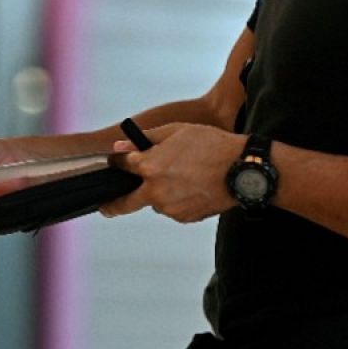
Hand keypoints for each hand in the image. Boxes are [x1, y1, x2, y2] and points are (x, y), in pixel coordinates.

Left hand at [101, 123, 244, 222]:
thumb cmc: (212, 145)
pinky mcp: (184, 218)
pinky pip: (172, 208)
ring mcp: (170, 208)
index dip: (117, 162)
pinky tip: (193, 186)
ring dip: (159, 193)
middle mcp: (156, 191)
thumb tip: (121, 146)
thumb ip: (146, 139)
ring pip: (155, 202)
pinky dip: (176, 200)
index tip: (115, 162)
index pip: (122, 165)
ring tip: (183, 176)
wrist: (242, 169)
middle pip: (126, 202)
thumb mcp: (177, 131)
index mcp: (150, 167)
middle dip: (113, 205)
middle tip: (105, 207)